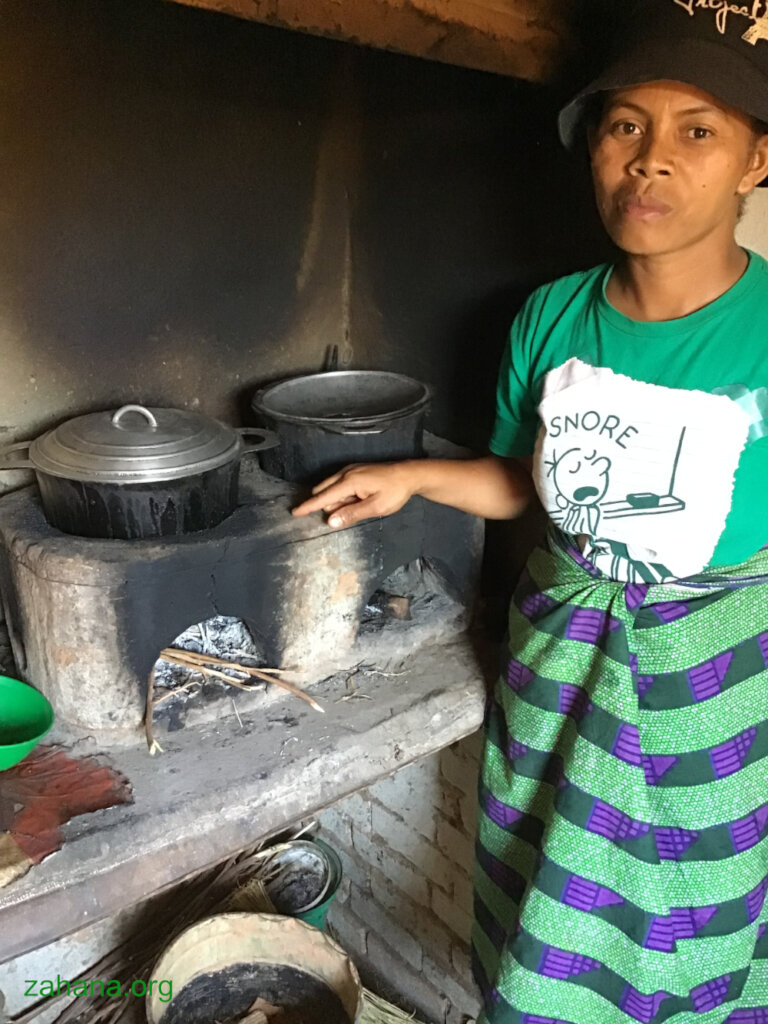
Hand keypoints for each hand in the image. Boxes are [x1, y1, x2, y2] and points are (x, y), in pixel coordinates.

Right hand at [291, 462, 416, 528]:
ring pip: (331, 487)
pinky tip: (358, 500)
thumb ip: (352, 514)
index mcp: (349, 482)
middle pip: (323, 490)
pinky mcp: (355, 470)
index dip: (308, 506)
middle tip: (345, 514)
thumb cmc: (394, 492)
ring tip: (360, 505)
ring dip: (337, 500)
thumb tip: (330, 521)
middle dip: (325, 504)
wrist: (409, 475)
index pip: (323, 497)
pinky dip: (342, 494)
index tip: (294, 512)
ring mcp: (350, 470)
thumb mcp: (375, 507)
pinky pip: (339, 484)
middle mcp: (346, 473)